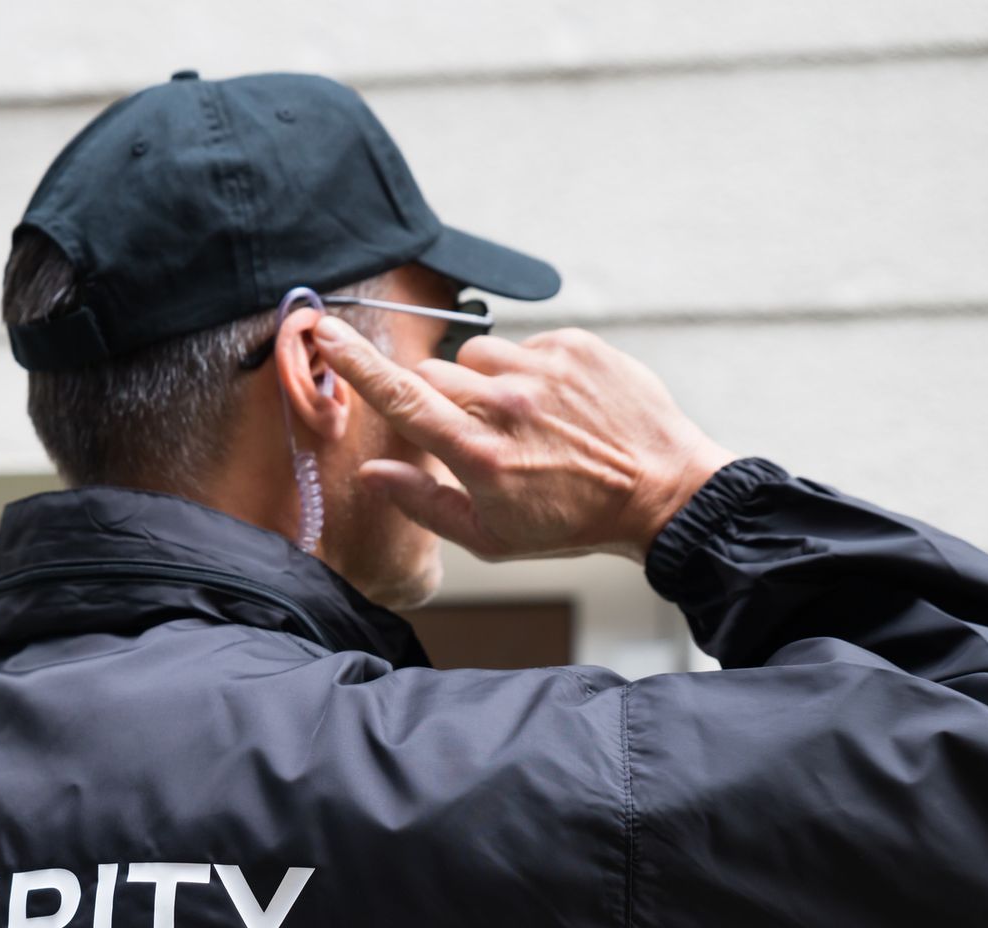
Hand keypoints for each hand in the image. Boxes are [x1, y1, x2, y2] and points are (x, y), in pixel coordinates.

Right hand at [313, 315, 738, 562]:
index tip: (325, 331)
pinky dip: (528, 371)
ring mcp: (544, 370)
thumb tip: (372, 474)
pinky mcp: (576, 346)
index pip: (401, 397)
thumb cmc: (570, 523)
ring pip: (476, 356)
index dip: (356, 364)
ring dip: (483, 383)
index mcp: (478, 455)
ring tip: (521, 420)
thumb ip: (423, 503)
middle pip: (432, 375)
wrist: (662, 493)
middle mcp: (507, 405)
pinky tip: (556, 406)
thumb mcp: (490, 537)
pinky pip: (524, 345)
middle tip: (472, 433)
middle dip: (437, 399)